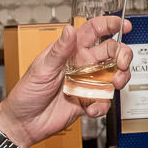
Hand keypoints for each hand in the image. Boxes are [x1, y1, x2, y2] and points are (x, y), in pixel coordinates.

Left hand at [0, 17, 132, 147]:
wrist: (25, 122)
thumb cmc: (27, 92)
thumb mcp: (42, 68)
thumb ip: (59, 50)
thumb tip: (69, 30)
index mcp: (70, 51)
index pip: (93, 31)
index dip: (109, 25)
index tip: (122, 25)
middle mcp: (82, 65)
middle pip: (111, 52)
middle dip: (123, 54)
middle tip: (122, 64)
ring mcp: (87, 83)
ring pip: (114, 75)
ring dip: (120, 78)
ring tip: (114, 84)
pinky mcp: (88, 101)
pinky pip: (104, 101)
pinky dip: (103, 105)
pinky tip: (91, 108)